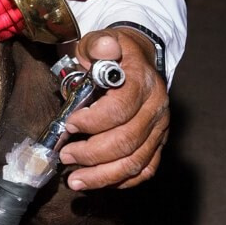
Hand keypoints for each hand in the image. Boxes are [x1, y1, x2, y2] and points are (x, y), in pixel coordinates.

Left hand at [58, 29, 168, 189]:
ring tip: (75, 180)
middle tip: (65, 156)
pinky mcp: (159, 143)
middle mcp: (156, 108)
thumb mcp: (100, 41)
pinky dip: (122, 180)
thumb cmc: (112, 55)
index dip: (92, 121)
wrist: (138, 60)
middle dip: (91, 154)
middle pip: (127, 141)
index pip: (120, 109)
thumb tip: (105, 48)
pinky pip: (145, 169)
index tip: (69, 124)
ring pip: (136, 162)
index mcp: (142, 82)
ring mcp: (160, 128)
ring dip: (103, 176)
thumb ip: (97, 45)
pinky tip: (99, 182)